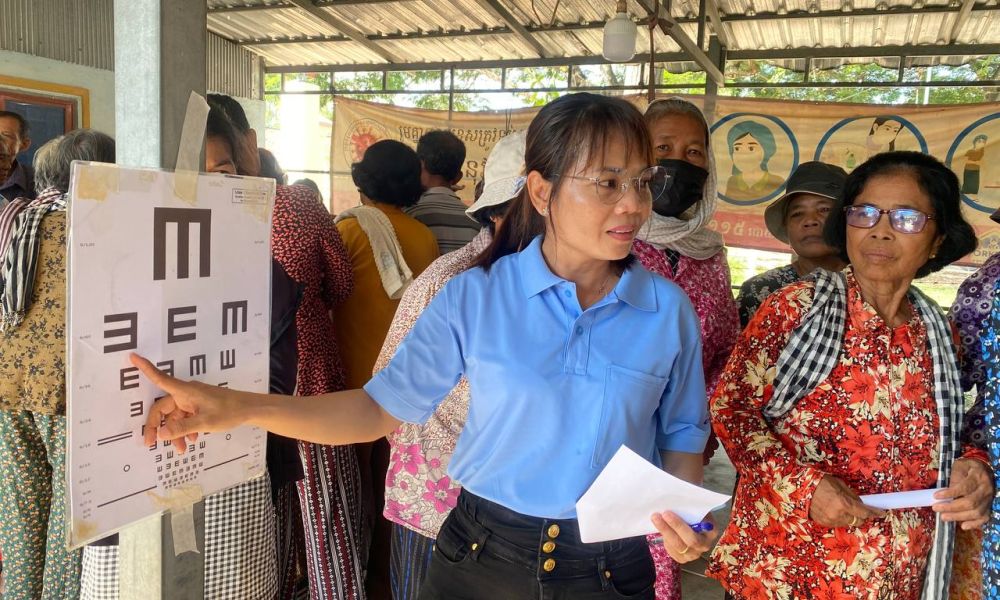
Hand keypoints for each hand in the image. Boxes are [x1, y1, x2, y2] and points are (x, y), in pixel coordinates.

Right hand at [130, 353, 247, 451]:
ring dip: (175, 433)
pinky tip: (193, 441)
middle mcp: (186, 394)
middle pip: (163, 408)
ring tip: (182, 450)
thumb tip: (159, 434)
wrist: (249, 410)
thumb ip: (181, 428)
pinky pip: (185, 418)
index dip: (145, 368)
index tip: (132, 356)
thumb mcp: (205, 422)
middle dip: (157, 426)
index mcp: (185, 391)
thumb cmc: (229, 411)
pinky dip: (185, 430)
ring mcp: (192, 401)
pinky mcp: (199, 407)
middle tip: (151, 445)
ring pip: (175, 417)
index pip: (160, 378)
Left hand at [650, 511, 718, 562]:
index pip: (700, 529)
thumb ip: (692, 508)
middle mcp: (705, 545)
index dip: (681, 524)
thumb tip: (677, 502)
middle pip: (689, 541)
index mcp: (712, 531)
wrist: (692, 525)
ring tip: (655, 518)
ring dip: (665, 531)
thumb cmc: (694, 514)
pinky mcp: (683, 559)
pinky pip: (672, 551)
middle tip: (661, 514)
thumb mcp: (698, 509)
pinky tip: (660, 528)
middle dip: (673, 527)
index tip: (668, 512)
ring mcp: (694, 554)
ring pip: (678, 546)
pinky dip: (665, 540)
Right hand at [809, 475, 883, 527]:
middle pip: (858, 521)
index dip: (875, 513)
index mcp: (843, 503)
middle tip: (860, 509)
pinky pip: (837, 523)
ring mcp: (830, 520)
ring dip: (850, 517)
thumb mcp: (839, 484)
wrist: (800, 487)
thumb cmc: (820, 482)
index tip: (882, 513)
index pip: (864, 512)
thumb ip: (852, 496)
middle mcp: (838, 514)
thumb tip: (862, 504)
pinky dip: (840, 518)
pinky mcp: (823, 523)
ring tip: (842, 507)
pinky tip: (833, 509)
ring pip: (848, 523)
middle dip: (861, 516)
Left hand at [933, 458, 993, 529]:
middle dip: (951, 507)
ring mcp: (989, 499)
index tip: (936, 496)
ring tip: (944, 517)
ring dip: (959, 517)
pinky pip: (984, 518)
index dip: (950, 493)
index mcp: (978, 476)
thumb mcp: (959, 466)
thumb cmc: (967, 467)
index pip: (965, 487)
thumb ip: (954, 478)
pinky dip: (974, 524)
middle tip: (936, 509)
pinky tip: (963, 526)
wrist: (983, 468)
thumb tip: (946, 493)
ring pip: (976, 512)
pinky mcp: (989, 506)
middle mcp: (986, 489)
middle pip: (970, 502)